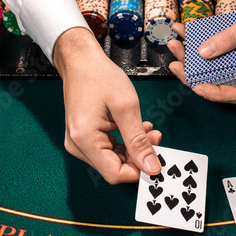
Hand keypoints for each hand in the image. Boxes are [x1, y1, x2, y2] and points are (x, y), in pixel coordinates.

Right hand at [53, 27, 161, 183]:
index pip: (115, 174)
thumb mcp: (126, 108)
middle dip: (138, 157)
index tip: (157, 159)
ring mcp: (79, 142)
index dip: (139, 171)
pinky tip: (136, 128)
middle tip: (156, 138)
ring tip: (148, 129)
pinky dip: (124, 142)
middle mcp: (78, 146)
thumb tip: (151, 167)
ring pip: (113, 159)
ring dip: (133, 148)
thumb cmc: (99, 77)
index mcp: (85, 140)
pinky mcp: (84, 137)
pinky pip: (107, 149)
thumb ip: (139, 141)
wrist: (80, 61)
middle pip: (114, 167)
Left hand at [168, 0, 235, 103]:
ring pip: (206, 66)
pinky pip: (205, 48)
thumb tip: (203, 52)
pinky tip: (181, 29)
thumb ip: (229, 38)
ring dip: (187, 58)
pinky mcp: (224, 47)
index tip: (198, 87)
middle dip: (192, 75)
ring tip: (174, 44)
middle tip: (176, 65)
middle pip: (215, 81)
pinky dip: (191, 40)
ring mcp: (232, 59)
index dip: (216, 94)